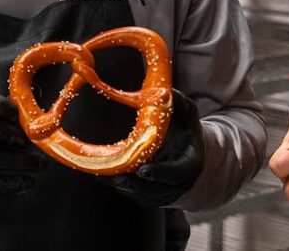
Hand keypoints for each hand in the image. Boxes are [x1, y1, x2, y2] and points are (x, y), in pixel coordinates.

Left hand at [106, 88, 204, 206]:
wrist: (188, 156)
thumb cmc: (186, 131)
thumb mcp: (188, 116)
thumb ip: (180, 104)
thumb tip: (166, 91)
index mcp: (189, 165)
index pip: (174, 173)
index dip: (159, 172)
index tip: (142, 170)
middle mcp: (176, 185)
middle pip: (151, 188)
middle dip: (131, 181)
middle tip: (111, 172)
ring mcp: (161, 194)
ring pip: (137, 193)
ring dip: (118, 183)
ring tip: (99, 172)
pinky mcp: (147, 198)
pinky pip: (129, 193)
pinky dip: (115, 184)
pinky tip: (99, 173)